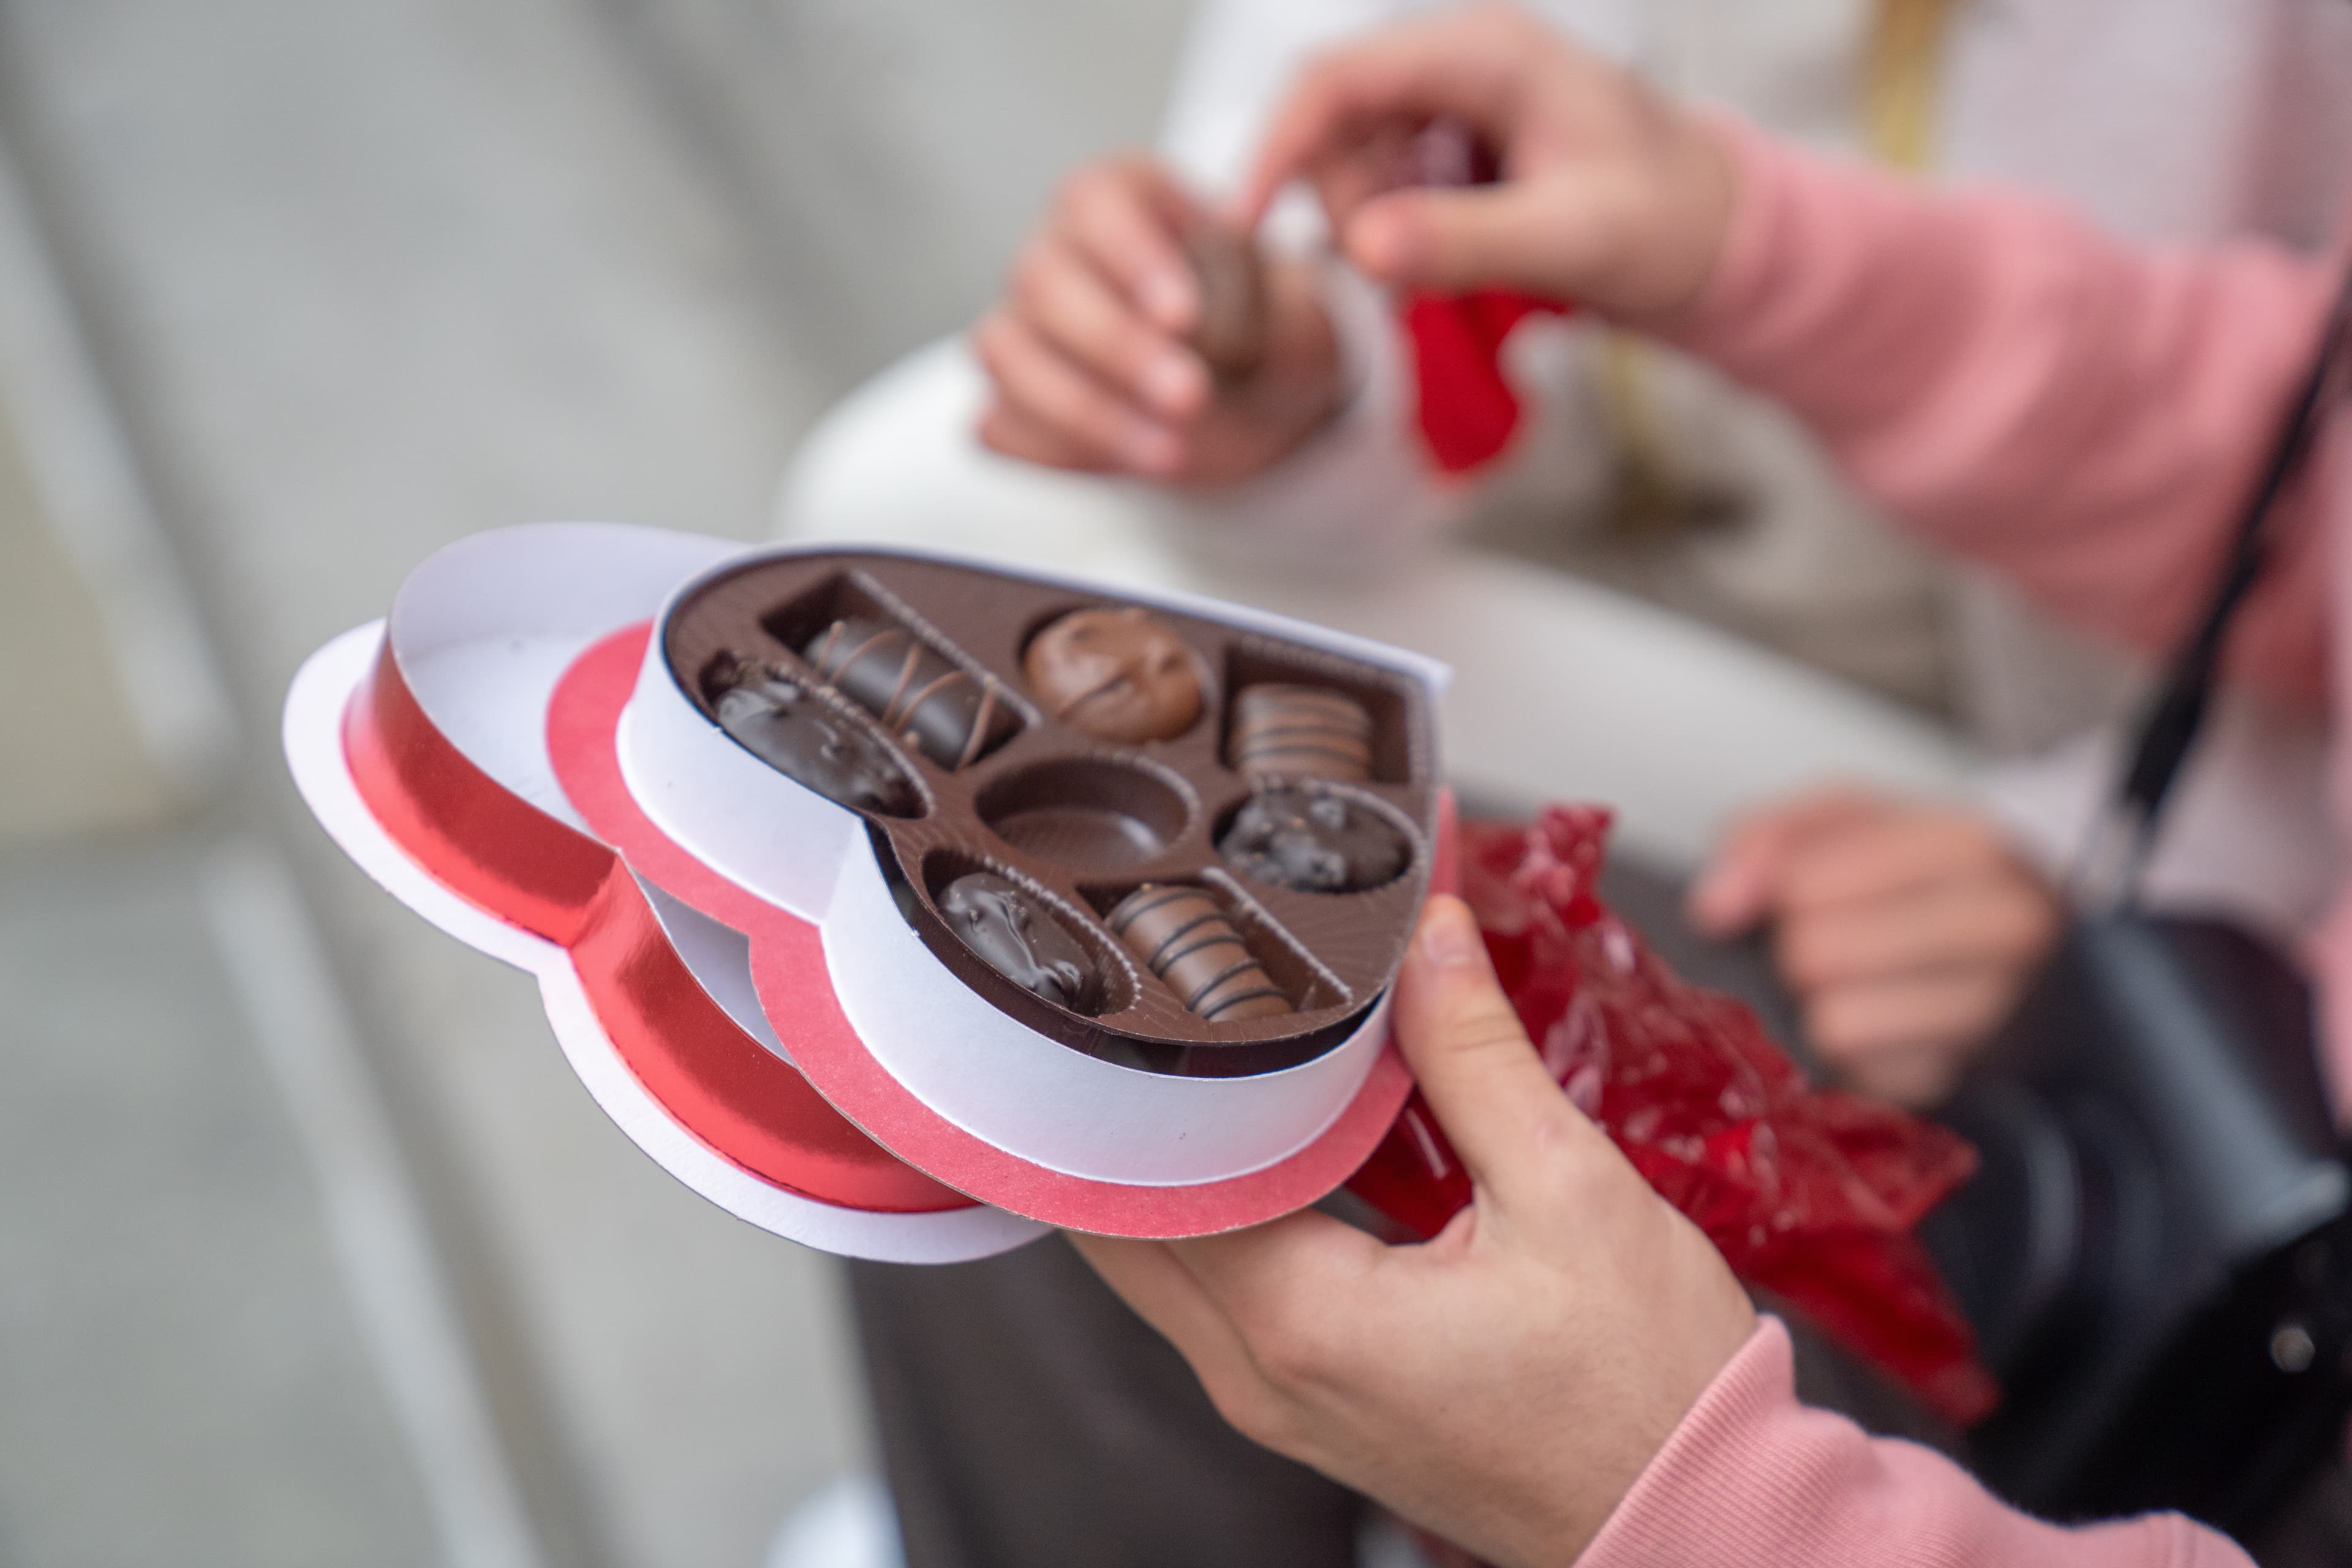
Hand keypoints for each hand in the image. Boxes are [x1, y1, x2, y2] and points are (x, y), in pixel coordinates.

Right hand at [973, 155, 1342, 484]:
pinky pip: (1000, 424)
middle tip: (1190, 396)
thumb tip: (1194, 332)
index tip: (1184, 317)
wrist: (1259, 403)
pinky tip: (1129, 465)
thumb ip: (1258, 310)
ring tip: (1174, 450)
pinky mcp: (1013, 401)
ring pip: (1005, 352)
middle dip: (1115, 346)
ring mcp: (1024, 327)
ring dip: (1085, 409)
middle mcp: (1059, 251)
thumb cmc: (1271, 335)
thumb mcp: (1296, 314)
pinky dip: (1054, 450)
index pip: (1094, 198)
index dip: (1130, 255)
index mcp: (1125, 196)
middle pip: (1042, 278)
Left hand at [1072, 897, 1755, 1567]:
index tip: (1172, 983)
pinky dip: (1224, 1216)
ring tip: (1225, 1059)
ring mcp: (1277, 1402)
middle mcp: (1260, 1375)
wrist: (1697, 1517)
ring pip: (1163, 1263)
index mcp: (1302, 1320)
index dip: (1151, 1068)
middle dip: (1136, 1113)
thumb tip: (1426, 933)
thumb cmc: (1647, 1388)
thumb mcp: (1567, 1188)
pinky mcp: (1310, 1405)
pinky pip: (1218, 1296)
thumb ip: (1473, 1051)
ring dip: (1179, 1165)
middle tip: (1177, 1004)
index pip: (1151, 1175)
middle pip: (1124, 1225)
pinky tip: (1276, 1146)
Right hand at [1241, 2, 1733, 319]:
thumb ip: (1465, 241)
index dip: (1277, 145)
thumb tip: (1361, 248)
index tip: (1246, 221)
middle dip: (1341, 203)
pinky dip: (1391, 228)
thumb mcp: (1572, 239)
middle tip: (1399, 275)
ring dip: (1369, 224)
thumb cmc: (1667, 223)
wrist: (1717, 234)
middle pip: (1332, 119)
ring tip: (1440, 272)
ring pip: (1350, 155)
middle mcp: (1462, 57)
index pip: (1336, 76)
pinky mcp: (1455, 137)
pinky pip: (1382, 178)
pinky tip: (1442, 260)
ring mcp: (1455, 95)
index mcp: (1488, 50)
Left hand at [1688, 788, 2065, 1106]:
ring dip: (1815, 1004)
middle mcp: (1998, 932)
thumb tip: (1716, 907)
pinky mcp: (1951, 1077)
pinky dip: (1842, 1051)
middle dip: (1795, 949)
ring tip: (1844, 979)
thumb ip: (1771, 835)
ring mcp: (1988, 1013)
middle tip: (1817, 940)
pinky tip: (1866, 1019)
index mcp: (1967, 848)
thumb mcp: (1846, 817)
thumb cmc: (1915, 868)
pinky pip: (1851, 1075)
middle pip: (1816, 955)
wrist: (2007, 929)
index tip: (1787, 894)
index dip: (1778, 892)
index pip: (1811, 886)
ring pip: (1833, 1026)